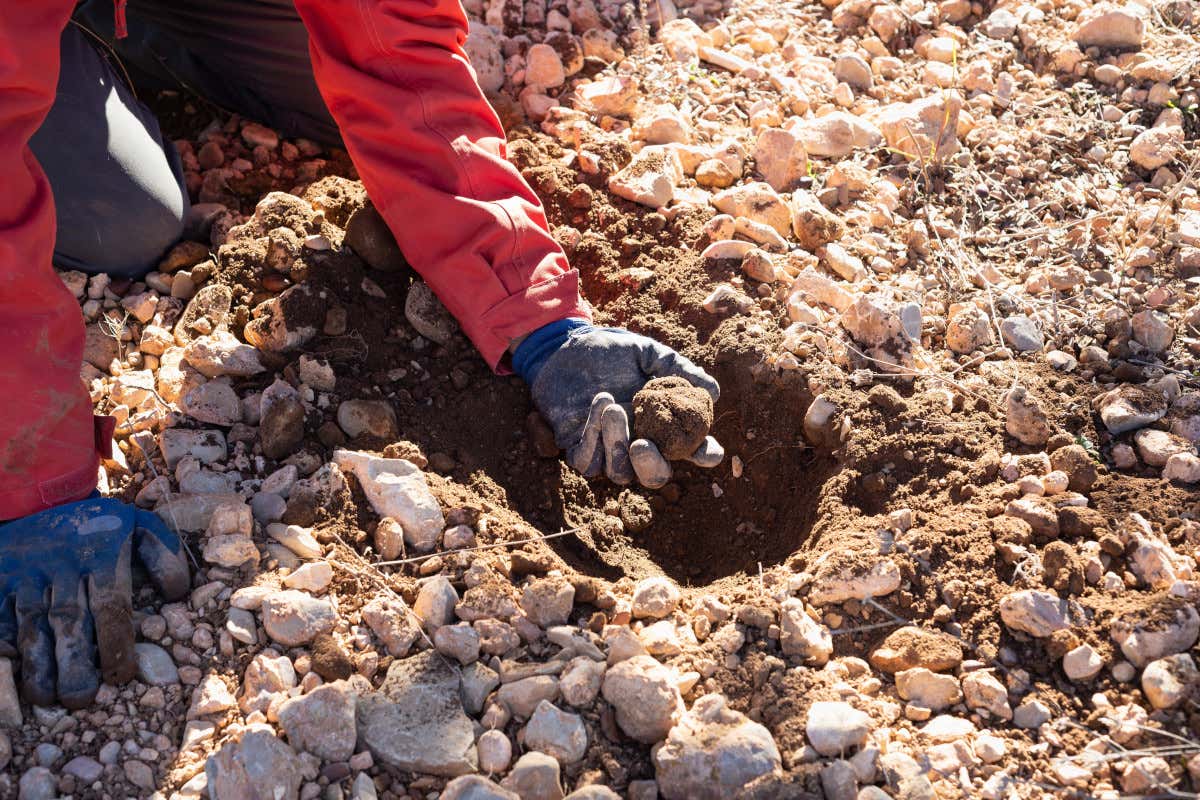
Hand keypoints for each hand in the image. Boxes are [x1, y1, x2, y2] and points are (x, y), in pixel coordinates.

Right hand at [0, 497, 188, 707]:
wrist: (41, 500)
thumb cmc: (100, 527)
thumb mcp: (139, 526)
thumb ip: (163, 555)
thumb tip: (178, 593)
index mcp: (101, 555)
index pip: (110, 605)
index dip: (115, 644)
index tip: (120, 677)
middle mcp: (62, 566)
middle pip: (69, 620)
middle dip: (73, 663)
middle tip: (80, 699)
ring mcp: (26, 574)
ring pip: (29, 623)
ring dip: (36, 664)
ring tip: (47, 697)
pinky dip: (3, 640)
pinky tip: (11, 666)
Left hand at [513, 319, 722, 487]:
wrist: (567, 346)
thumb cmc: (611, 352)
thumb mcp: (647, 354)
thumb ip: (677, 369)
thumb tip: (713, 391)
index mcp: (663, 425)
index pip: (692, 450)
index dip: (704, 455)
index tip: (707, 451)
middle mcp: (639, 443)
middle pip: (654, 477)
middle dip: (652, 468)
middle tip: (642, 445)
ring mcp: (608, 449)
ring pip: (619, 472)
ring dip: (616, 444)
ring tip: (614, 407)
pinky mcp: (579, 448)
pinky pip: (587, 461)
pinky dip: (593, 436)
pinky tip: (600, 401)